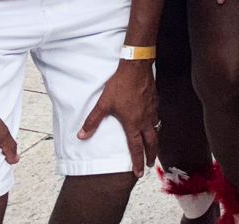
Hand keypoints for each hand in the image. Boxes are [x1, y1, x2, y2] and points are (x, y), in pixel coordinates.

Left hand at [79, 59, 158, 176]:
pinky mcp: (155, 100)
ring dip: (155, 141)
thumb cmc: (120, 85)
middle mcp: (145, 119)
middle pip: (151, 142)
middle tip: (149, 164)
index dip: (136, 162)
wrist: (136, 67)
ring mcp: (152, 110)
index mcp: (133, 123)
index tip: (139, 173)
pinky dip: (156, 125)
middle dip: (150, 155)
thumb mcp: (103, 104)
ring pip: (156, 130)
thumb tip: (82, 136)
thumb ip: (93, 121)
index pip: (136, 148)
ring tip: (153, 146)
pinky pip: (157, 117)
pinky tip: (153, 122)